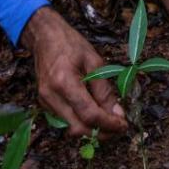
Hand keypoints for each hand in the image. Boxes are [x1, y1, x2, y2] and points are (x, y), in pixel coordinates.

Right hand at [21, 7, 126, 136]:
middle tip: (119, 127)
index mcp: (64, 81)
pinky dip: (81, 121)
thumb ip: (105, 90)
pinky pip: (66, 120)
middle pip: (79, 127)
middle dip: (102, 132)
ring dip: (92, 128)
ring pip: (72, 128)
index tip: (124, 125)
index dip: (109, 124)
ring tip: (108, 120)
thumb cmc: (70, 43)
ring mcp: (45, 101)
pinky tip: (92, 111)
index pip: (89, 114)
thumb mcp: (94, 61)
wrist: (44, 36)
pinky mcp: (44, 103)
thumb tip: (117, 114)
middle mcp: (51, 96)